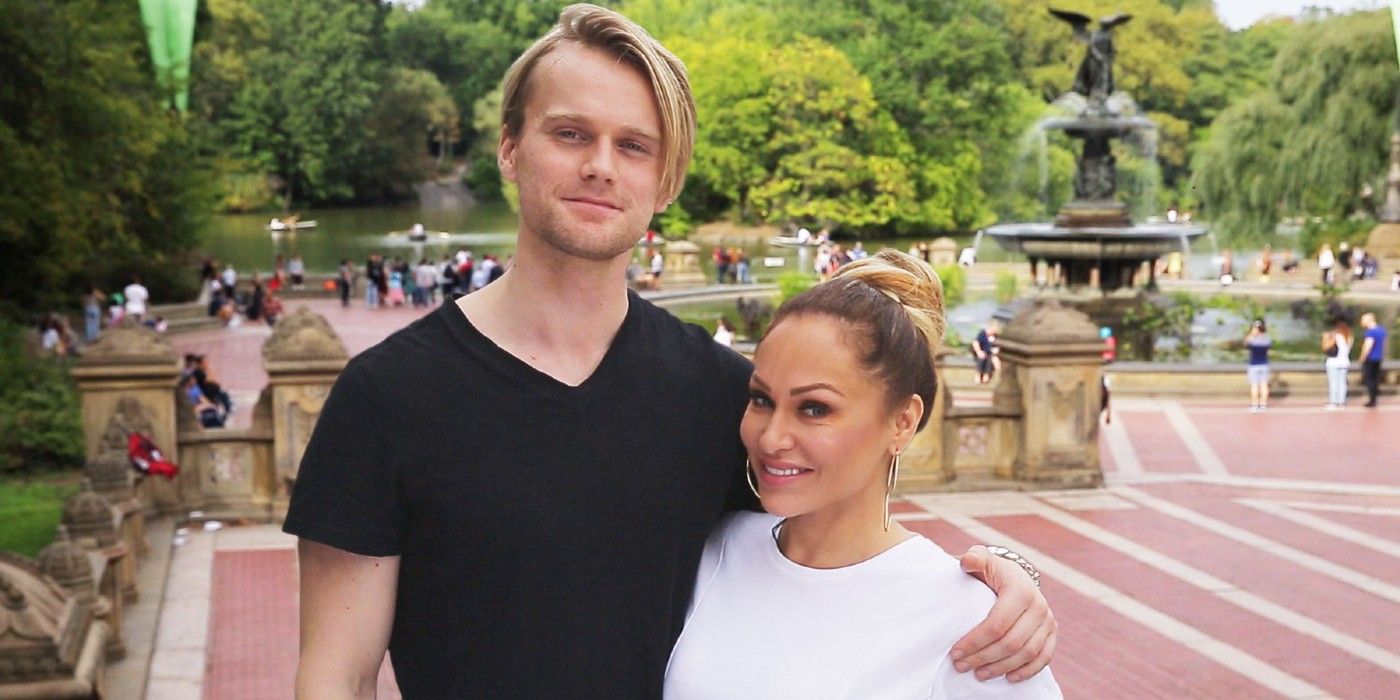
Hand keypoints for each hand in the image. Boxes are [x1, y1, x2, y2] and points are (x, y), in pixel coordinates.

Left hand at [951, 545, 1056, 682]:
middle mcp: (1039, 605)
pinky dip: (1028, 671)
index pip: (997, 624)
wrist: (1014, 575)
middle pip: (1011, 642)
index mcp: (1020, 589)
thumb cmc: (991, 570)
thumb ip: (974, 559)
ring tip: (978, 674)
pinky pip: (1044, 657)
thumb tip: (968, 562)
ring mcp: (1048, 620)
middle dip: (983, 658)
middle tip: (961, 666)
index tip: (955, 652)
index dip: (975, 641)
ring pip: (1027, 653)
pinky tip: (1009, 677)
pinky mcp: (1052, 631)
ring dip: (1001, 667)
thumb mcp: (981, 560)